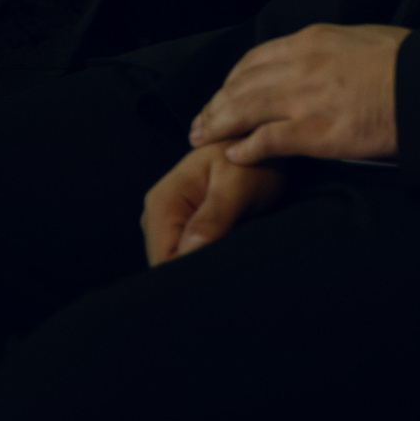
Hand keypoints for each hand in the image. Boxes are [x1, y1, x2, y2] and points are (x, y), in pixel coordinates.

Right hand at [140, 143, 284, 266]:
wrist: (261, 149)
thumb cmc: (253, 160)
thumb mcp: (238, 183)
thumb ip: (214, 217)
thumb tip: (189, 251)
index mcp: (162, 203)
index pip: (163, 261)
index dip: (190, 271)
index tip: (221, 265)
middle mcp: (157, 215)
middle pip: (167, 265)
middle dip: (198, 268)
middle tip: (233, 254)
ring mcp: (168, 223)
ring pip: (179, 263)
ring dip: (205, 263)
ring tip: (234, 248)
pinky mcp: (182, 230)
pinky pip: (189, 256)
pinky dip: (208, 258)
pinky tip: (229, 248)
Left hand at [188, 24, 410, 163]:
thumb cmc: (408, 63)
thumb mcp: (364, 38)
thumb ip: (333, 49)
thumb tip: (323, 58)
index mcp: (313, 40)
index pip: (255, 59)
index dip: (232, 80)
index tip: (222, 94)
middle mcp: (301, 65)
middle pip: (242, 85)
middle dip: (215, 105)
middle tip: (199, 123)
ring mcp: (307, 99)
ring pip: (245, 110)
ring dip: (218, 126)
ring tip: (203, 139)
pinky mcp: (318, 133)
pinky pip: (268, 141)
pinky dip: (246, 149)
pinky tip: (234, 156)